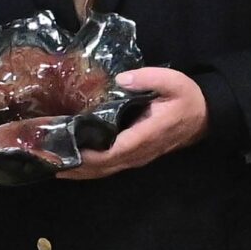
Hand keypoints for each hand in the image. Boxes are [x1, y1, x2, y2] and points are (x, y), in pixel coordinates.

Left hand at [58, 66, 208, 178]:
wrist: (203, 116)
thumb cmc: (186, 98)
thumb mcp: (172, 81)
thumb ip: (148, 79)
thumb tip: (121, 79)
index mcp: (146, 136)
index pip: (115, 151)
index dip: (92, 155)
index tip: (69, 150)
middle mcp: (139, 153)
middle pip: (103, 167)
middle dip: (76, 166)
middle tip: (47, 161)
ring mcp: (136, 158)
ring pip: (104, 171)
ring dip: (78, 171)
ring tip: (50, 165)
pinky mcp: (133, 157)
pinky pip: (108, 167)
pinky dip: (88, 168)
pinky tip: (70, 164)